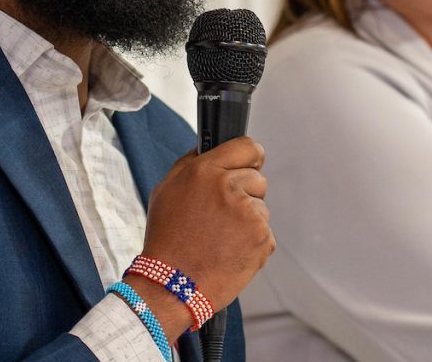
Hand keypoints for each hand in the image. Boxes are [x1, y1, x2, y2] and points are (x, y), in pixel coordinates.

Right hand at [133, 137, 273, 335]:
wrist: (172, 285)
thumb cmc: (167, 239)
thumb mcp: (166, 190)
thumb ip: (191, 164)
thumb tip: (209, 149)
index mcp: (205, 171)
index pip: (247, 147)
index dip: (250, 157)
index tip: (250, 165)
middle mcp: (229, 188)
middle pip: (258, 178)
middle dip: (246, 193)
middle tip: (223, 215)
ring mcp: (249, 214)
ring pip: (261, 208)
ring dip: (248, 220)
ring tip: (221, 238)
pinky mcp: (262, 238)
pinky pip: (266, 233)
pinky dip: (253, 243)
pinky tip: (230, 251)